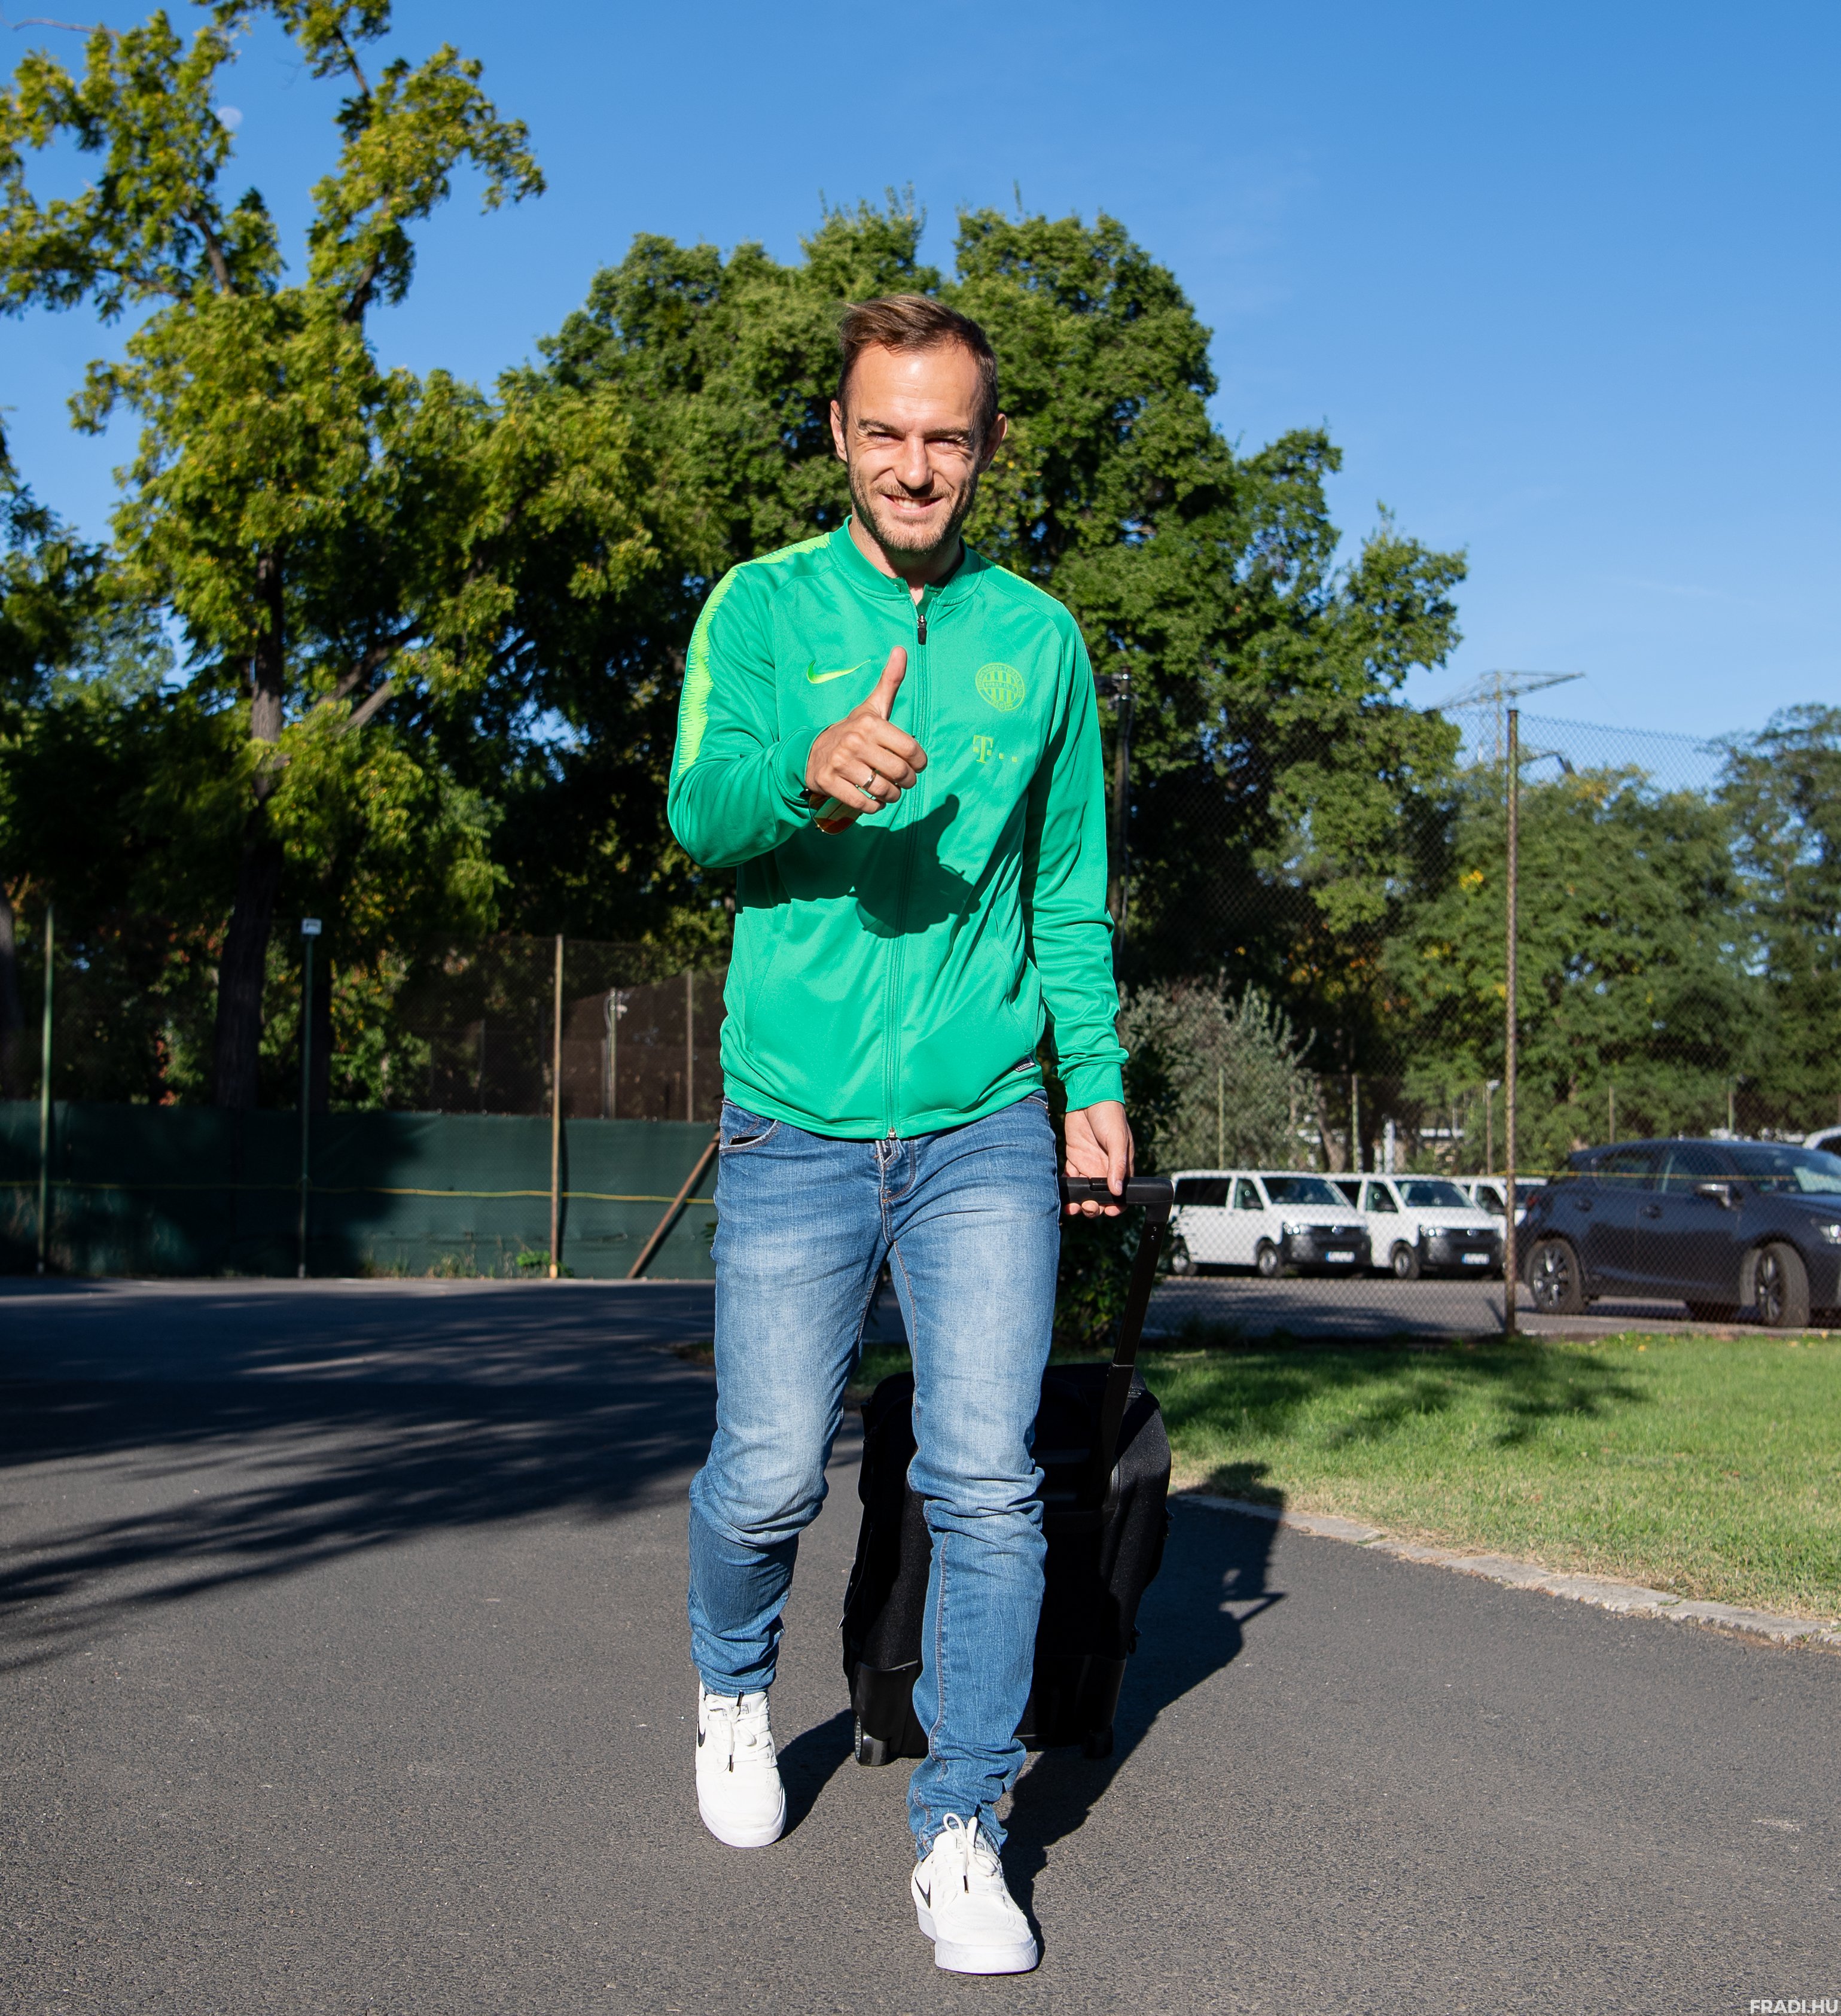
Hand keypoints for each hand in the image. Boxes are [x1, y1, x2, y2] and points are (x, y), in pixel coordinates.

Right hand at [805, 646, 926, 832]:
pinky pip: (863, 803)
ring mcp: (840, 763)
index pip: (911, 750)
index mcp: (870, 723)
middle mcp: (854, 741)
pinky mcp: (829, 782)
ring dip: (891, 796)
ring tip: (890, 792)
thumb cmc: (852, 730)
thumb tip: (902, 649)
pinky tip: (873, 800)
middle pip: (899, 773)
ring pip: (883, 790)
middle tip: (904, 782)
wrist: (811, 752)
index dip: (920, 763)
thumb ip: (890, 681)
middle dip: (907, 782)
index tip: (917, 766)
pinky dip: (873, 807)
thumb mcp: (872, 706)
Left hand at [1064, 1100, 1133, 1215]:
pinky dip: (1067, 1188)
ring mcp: (1089, 1164)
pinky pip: (1070, 1178)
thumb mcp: (1117, 1139)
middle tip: (1087, 1206)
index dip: (1115, 1206)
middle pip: (1100, 1196)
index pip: (1121, 1193)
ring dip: (1079, 1201)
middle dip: (1094, 1207)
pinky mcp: (1074, 1158)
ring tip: (1072, 1207)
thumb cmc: (1110, 1116)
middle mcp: (1105, 1168)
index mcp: (1121, 1166)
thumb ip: (1117, 1165)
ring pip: (1084, 1191)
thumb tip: (1116, 1191)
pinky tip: (1063, 1193)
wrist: (1089, 1096)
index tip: (1107, 1211)